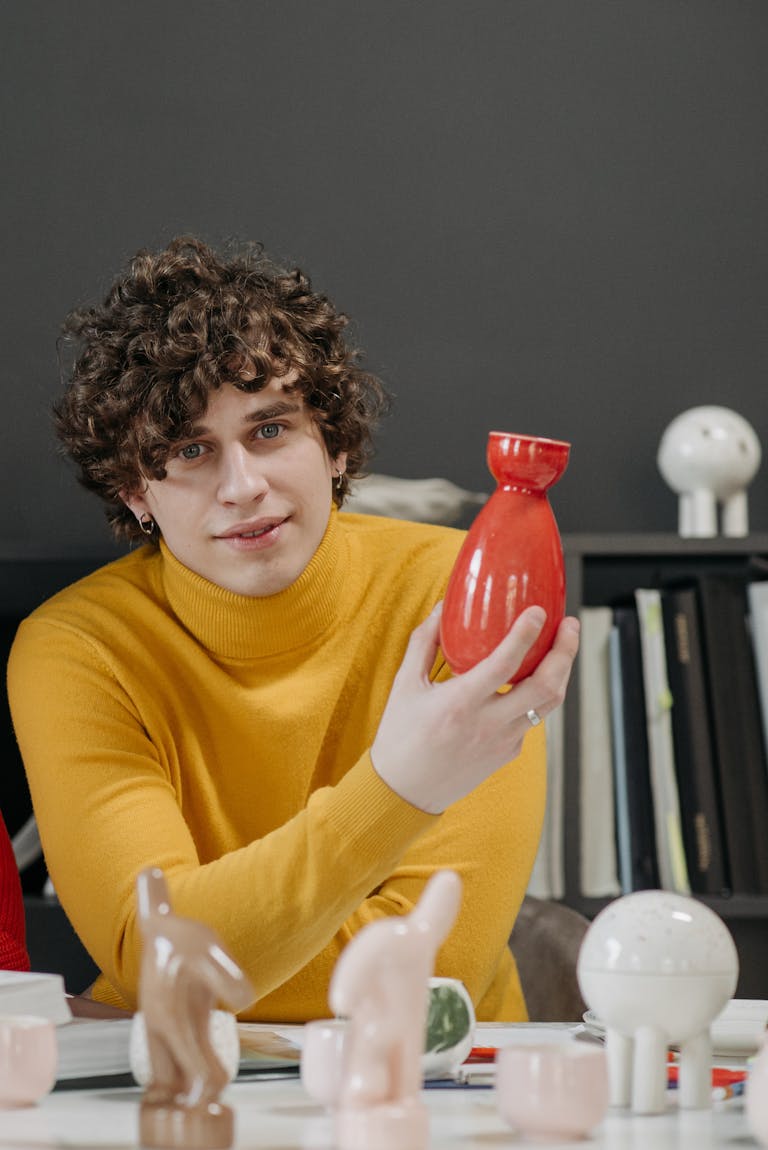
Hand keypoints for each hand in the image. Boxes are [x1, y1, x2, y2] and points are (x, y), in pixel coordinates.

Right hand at [370, 603, 579, 813]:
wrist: (404, 792)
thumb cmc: (400, 736)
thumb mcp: (405, 684)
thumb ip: (424, 642)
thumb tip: (441, 608)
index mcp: (460, 704)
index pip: (504, 664)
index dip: (526, 635)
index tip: (538, 612)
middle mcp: (488, 724)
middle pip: (546, 686)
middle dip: (565, 652)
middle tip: (570, 625)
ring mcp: (503, 742)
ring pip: (549, 704)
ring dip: (561, 672)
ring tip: (563, 647)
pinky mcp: (509, 753)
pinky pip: (531, 719)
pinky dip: (536, 696)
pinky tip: (531, 679)